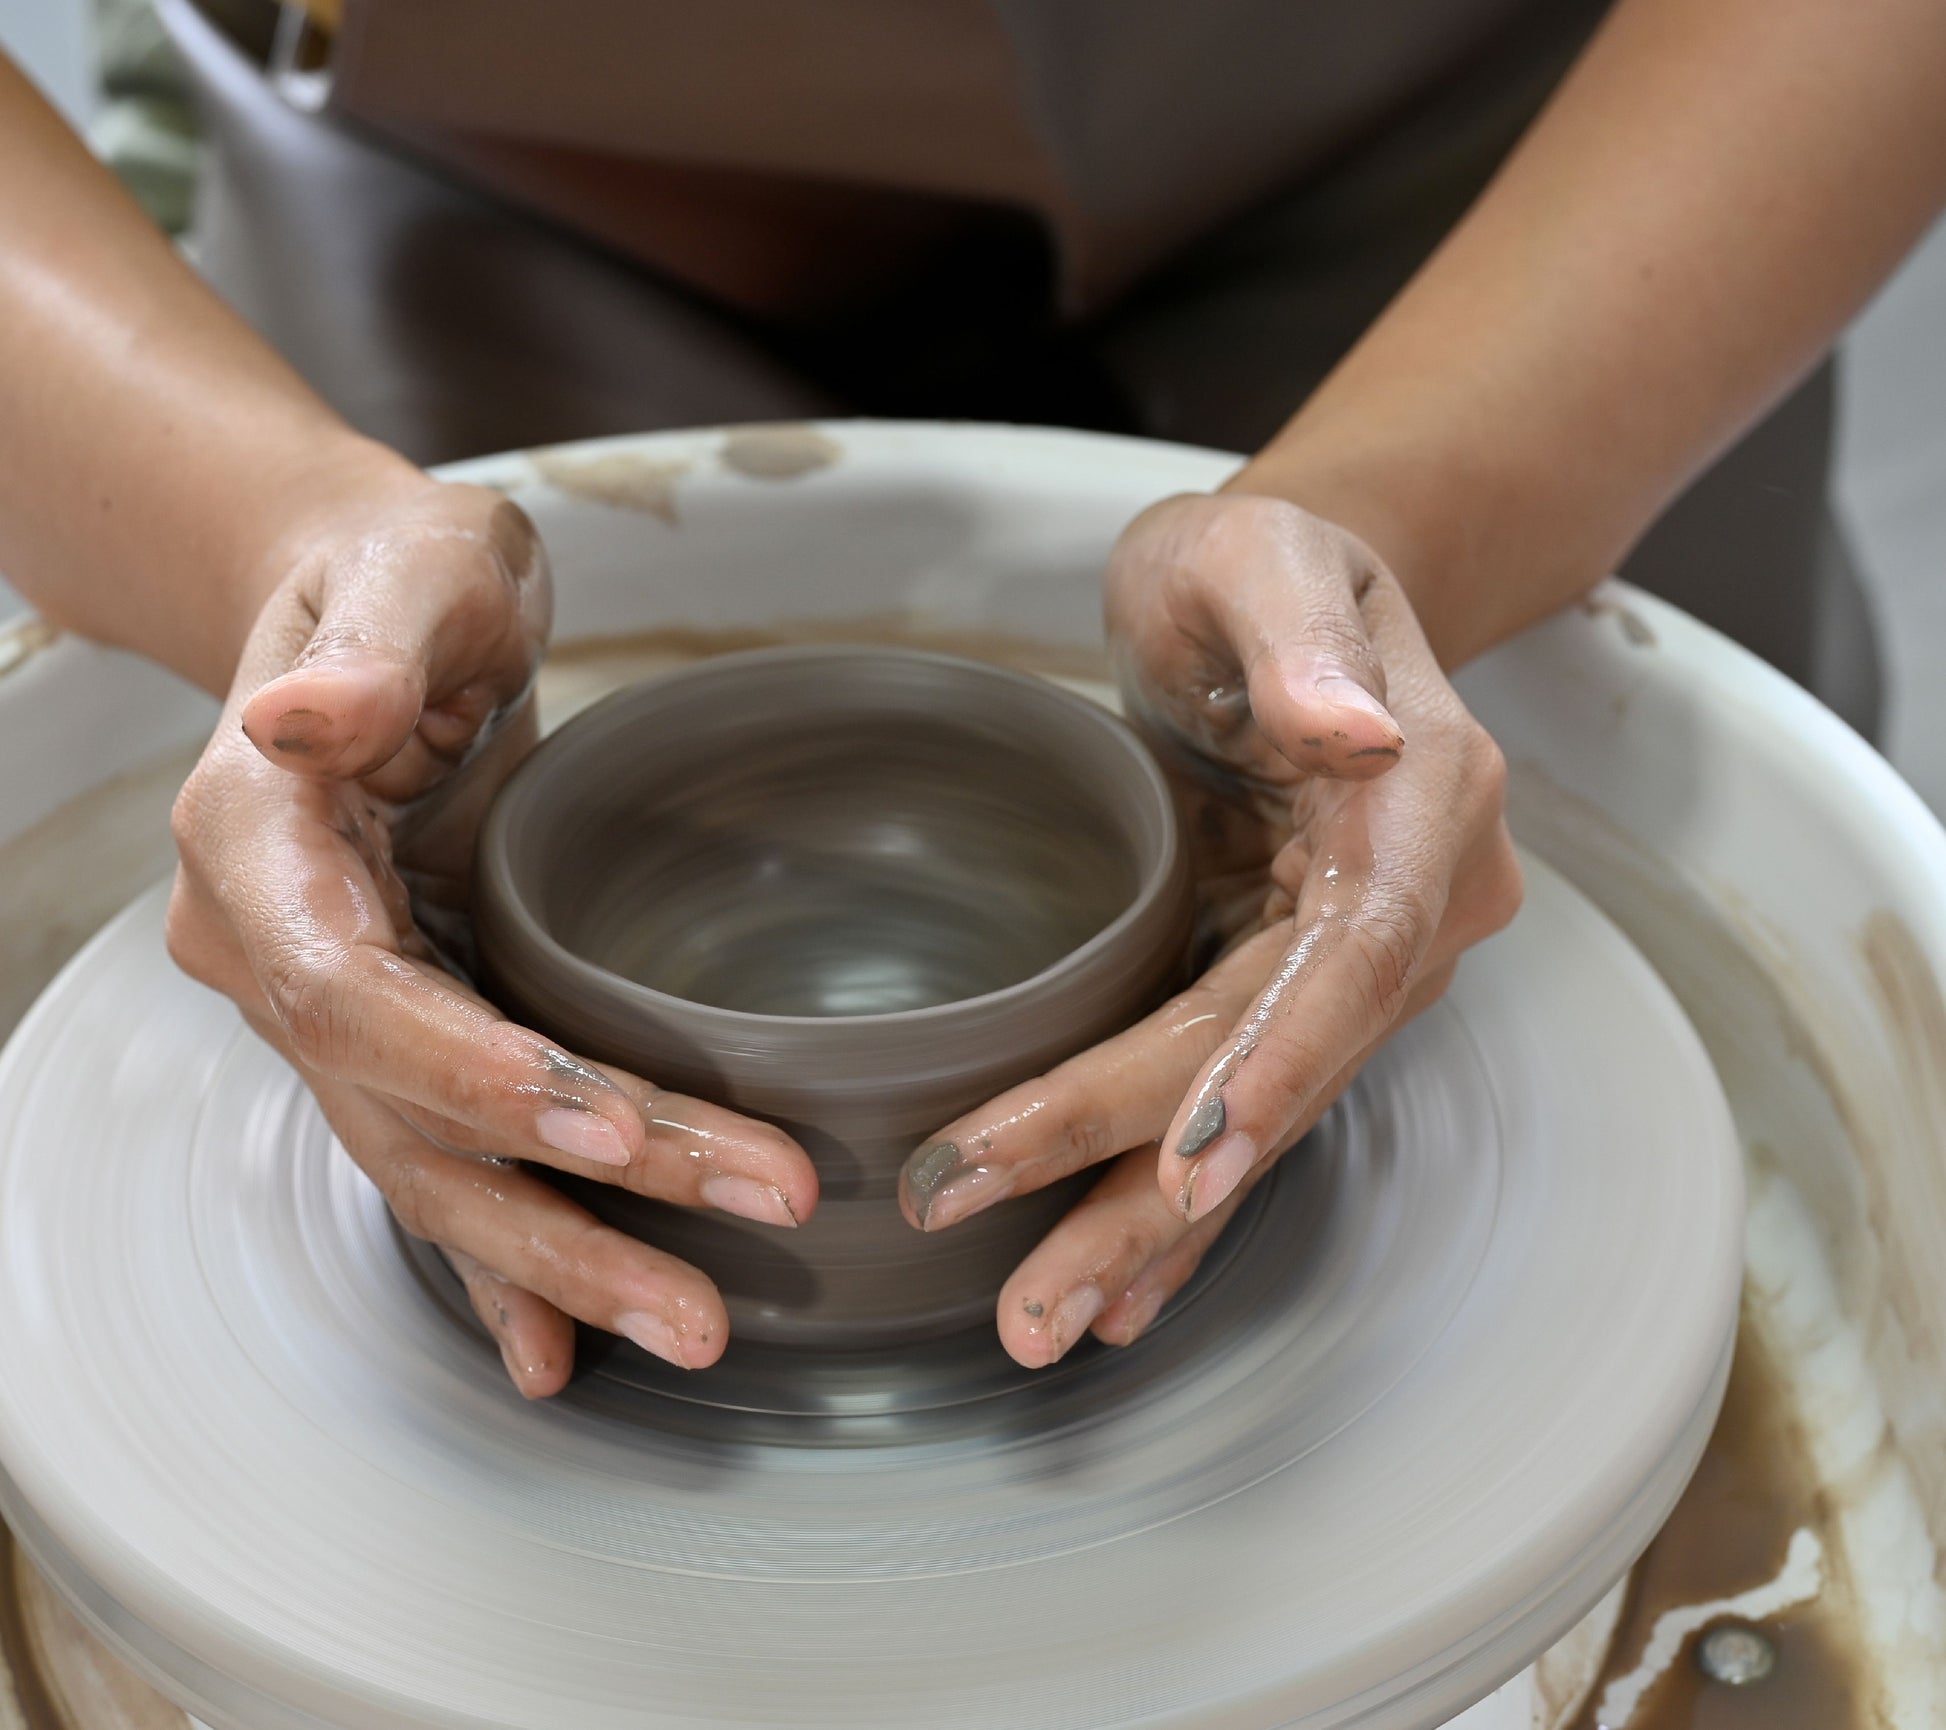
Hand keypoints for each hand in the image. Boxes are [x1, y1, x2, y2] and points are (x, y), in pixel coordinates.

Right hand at [165, 474, 817, 1395]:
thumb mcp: (407, 569)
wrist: (362, 606)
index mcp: (256, 845)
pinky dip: (505, 1256)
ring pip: (436, 1164)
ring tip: (689, 1330)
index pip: (356, 994)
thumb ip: (369, 652)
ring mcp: (334, 1004)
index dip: (474, 1072)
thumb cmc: (396, 572)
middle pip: (414, 1115)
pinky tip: (561, 1347)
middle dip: (562, 1214)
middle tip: (703, 1299)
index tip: (611, 1128)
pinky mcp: (401, 1024)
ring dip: (559, 1261)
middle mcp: (277, 950)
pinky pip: (448, 1154)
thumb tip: (299, 718)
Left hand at [898, 493, 1521, 1366]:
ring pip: (1254, 1113)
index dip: (1277, 1062)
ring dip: (1150, 1228)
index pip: (1360, 952)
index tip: (1180, 1158)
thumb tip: (1358, 730)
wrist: (1279, 604)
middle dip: (1154, 1183)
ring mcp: (1362, 959)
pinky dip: (1174, 1202)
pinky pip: (1238, 1104)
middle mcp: (1417, 900)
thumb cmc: (1259, 564)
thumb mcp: (1261, 552)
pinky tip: (1116, 1289)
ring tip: (1044, 1321)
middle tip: (1032, 1293)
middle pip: (1285, 1064)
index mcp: (1426, 797)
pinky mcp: (1294, 985)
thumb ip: (1302, 634)